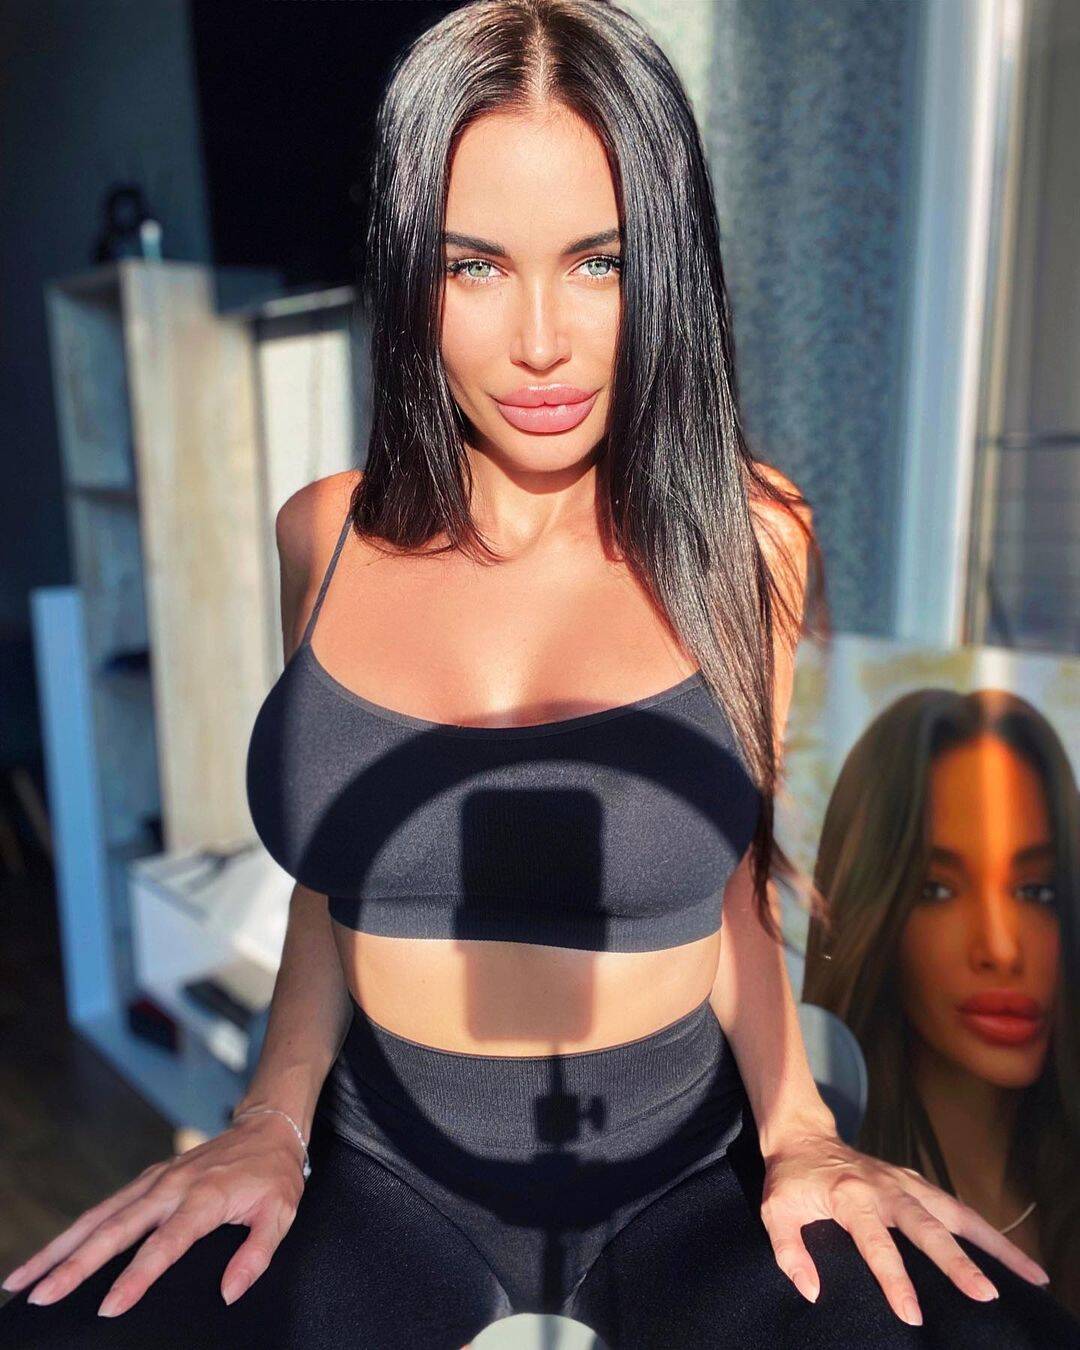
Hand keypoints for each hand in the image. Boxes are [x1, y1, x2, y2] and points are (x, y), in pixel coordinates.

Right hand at [1, 1111, 307, 1316]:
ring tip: (22, 1279)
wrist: (266, 1126)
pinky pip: (104, 1207)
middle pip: (116, 1230)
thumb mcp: (281, 1213)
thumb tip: (228, 1292)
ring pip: (98, 1216)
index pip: (165, 1244)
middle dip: (76, 1265)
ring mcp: (154, 1180)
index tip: (109, 1307)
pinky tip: (50, 1254)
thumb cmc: (274, 1175)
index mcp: (204, 1199)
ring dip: (59, 1247)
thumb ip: (257, 1254)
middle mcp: (171, 1187)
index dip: (137, 1277)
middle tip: (42, 1296)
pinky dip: (73, 1231)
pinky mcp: (146, 1179)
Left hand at [758, 1125, 1050, 1325]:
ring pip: (957, 1213)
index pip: (876, 1244)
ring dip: (993, 1243)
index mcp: (850, 1196)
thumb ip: (789, 1250)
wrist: (803, 1135)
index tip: (913, 1314)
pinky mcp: (918, 1184)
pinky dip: (986, 1231)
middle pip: (927, 1226)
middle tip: (986, 1294)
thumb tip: (812, 1290)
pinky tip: (1010, 1257)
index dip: (893, 1279)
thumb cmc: (791, 1178)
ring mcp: (906, 1182)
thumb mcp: (774, 1210)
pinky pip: (957, 1209)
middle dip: (957, 1261)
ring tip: (1031, 1275)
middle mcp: (885, 1187)